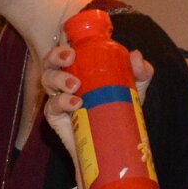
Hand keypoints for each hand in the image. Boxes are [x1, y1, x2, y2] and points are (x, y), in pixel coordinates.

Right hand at [41, 43, 155, 174]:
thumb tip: (135, 55)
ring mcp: (59, 98)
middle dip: (55, 57)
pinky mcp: (56, 117)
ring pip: (47, 81)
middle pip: (51, 63)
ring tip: (74, 85)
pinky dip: (61, 102)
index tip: (72, 47)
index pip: (66, 52)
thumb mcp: (135, 88)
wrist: (115, 143)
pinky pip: (51, 106)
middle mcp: (66, 80)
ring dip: (58, 79)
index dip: (62, 45)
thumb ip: (140, 71)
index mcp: (81, 69)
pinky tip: (75, 103)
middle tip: (70, 58)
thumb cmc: (121, 109)